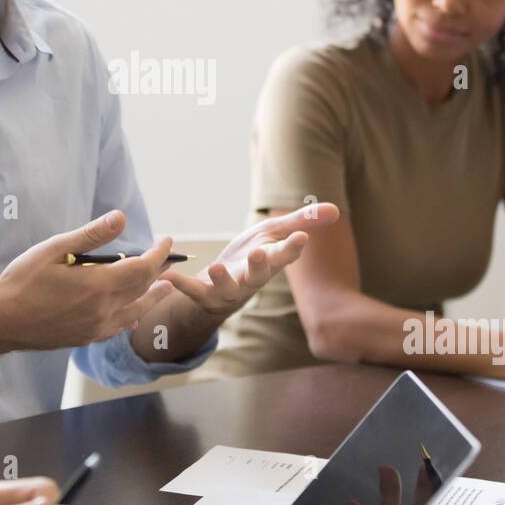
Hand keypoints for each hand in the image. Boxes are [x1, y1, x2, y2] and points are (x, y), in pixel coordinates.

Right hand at [0, 210, 174, 350]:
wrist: (1, 322)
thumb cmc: (24, 281)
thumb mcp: (55, 249)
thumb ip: (91, 235)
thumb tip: (121, 217)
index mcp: (99, 285)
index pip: (144, 268)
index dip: (159, 253)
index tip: (166, 240)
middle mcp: (104, 309)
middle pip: (144, 289)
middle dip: (159, 271)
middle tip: (169, 258)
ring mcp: (97, 327)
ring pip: (136, 311)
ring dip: (153, 296)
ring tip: (166, 287)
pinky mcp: (86, 338)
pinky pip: (120, 327)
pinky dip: (133, 316)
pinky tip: (134, 314)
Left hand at [161, 202, 339, 315]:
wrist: (222, 287)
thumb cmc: (252, 256)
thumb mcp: (275, 234)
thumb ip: (302, 221)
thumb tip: (336, 209)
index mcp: (269, 263)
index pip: (284, 256)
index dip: (292, 249)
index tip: (302, 239)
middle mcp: (250, 279)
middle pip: (258, 275)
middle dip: (260, 265)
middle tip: (260, 253)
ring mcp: (227, 289)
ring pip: (227, 287)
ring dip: (221, 279)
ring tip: (214, 267)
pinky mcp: (204, 294)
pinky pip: (191, 290)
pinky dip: (180, 283)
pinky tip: (167, 273)